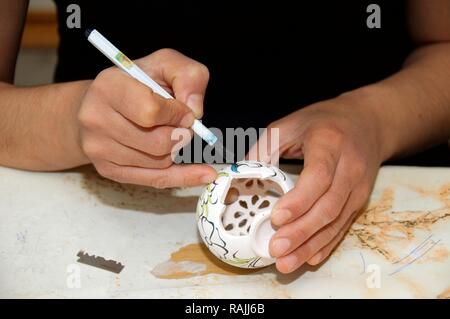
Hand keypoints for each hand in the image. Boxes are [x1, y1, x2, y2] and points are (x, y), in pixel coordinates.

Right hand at [77, 49, 216, 187]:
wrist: (100, 104)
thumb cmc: (136, 83)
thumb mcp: (164, 64)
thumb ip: (188, 76)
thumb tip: (196, 110)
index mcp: (108, 87)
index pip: (151, 111)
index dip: (177, 114)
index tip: (185, 112)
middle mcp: (96, 119)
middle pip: (158, 142)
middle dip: (181, 134)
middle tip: (181, 125)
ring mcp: (99, 148)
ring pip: (160, 162)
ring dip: (176, 149)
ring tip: (169, 133)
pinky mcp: (108, 170)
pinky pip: (156, 180)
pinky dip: (184, 176)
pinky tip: (204, 174)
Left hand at [249, 92, 383, 272]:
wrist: (367, 121)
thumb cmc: (323, 121)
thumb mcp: (289, 125)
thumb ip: (264, 150)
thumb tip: (239, 178)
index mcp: (329, 143)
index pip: (318, 177)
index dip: (298, 200)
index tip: (276, 218)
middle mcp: (349, 167)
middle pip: (328, 206)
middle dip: (301, 231)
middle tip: (276, 248)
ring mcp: (358, 186)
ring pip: (336, 222)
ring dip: (311, 245)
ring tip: (287, 262)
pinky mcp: (360, 199)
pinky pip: (343, 226)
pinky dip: (326, 244)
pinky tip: (310, 257)